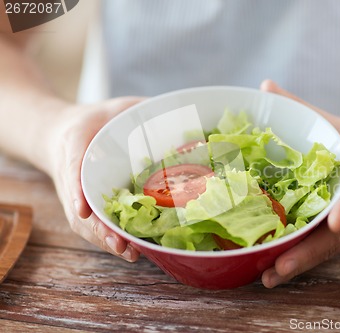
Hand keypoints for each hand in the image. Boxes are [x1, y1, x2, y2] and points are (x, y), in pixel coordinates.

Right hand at [48, 97, 143, 261]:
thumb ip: (140, 109)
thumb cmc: (94, 121)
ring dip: (106, 240)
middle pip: (80, 207)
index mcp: (74, 146)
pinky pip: (95, 224)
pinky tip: (133, 251)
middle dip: (98, 228)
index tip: (82, 208)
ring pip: (87, 223)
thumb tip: (176, 113)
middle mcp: (73, 177)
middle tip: (119, 243)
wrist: (63, 134)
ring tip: (130, 253)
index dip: (77, 188)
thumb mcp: (115, 107)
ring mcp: (78, 195)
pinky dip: (110, 238)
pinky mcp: (88, 205)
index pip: (73, 168)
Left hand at [259, 80, 339, 287]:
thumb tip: (265, 87)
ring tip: (270, 277)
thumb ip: (302, 107)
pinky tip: (277, 271)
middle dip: (310, 252)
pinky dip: (305, 261)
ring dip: (302, 264)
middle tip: (280, 266)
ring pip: (332, 249)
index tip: (338, 222)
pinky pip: (329, 251)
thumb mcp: (336, 125)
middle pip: (339, 233)